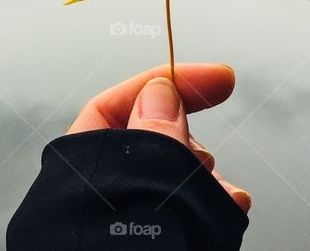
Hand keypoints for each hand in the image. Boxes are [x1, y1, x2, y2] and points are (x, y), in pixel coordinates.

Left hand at [68, 63, 250, 212]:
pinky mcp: (157, 232)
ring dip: (204, 174)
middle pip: (148, 137)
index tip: (215, 76)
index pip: (114, 105)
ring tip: (223, 189)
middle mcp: (100, 192)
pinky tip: (231, 202)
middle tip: (206, 151)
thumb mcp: (140, 187)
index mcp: (79, 171)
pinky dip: (209, 200)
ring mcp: (127, 215)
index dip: (165, 82)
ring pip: (170, 174)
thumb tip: (161, 92)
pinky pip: (183, 204)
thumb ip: (152, 138)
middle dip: (188, 135)